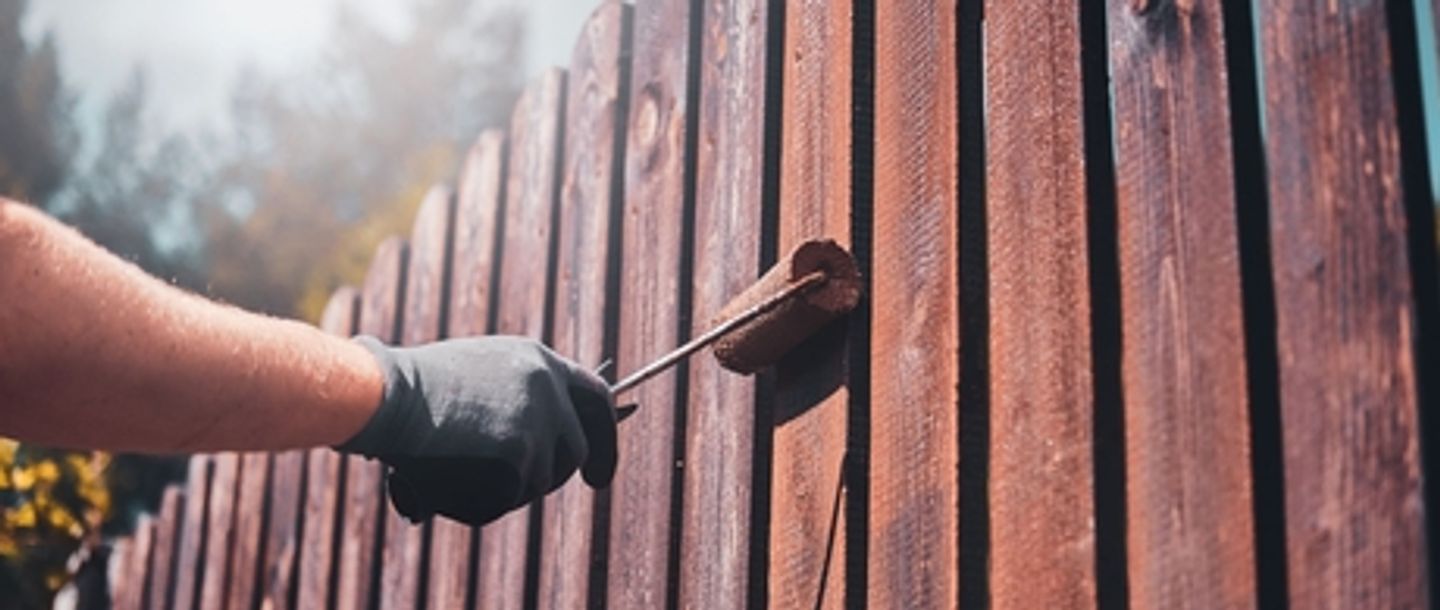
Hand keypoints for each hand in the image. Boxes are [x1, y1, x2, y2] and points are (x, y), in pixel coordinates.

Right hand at [337, 335, 616, 525]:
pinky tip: (450, 483)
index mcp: (536, 360)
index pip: (594, 396)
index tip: (598, 465)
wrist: (386, 394)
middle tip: (582, 488)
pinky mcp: (522, 448)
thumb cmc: (407, 391)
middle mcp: (547, 384)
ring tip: (464, 476)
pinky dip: (483, 501)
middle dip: (577, 471)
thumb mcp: (471, 381)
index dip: (604, 432)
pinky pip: (513, 495)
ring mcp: (539, 416)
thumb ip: (506, 406)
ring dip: (512, 489)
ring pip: (543, 479)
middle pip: (579, 446)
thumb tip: (530, 448)